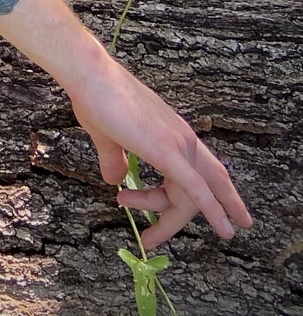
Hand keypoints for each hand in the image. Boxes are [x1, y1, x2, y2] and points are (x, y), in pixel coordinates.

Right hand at [69, 55, 253, 249]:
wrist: (90, 76)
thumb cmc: (96, 99)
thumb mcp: (108, 138)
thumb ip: (115, 161)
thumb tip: (115, 180)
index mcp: (173, 134)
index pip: (193, 177)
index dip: (189, 203)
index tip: (163, 223)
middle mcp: (183, 139)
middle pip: (198, 192)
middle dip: (177, 219)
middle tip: (153, 240)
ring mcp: (178, 144)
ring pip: (190, 197)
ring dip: (169, 221)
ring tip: (145, 234)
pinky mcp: (169, 152)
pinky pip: (197, 189)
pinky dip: (213, 211)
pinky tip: (225, 230)